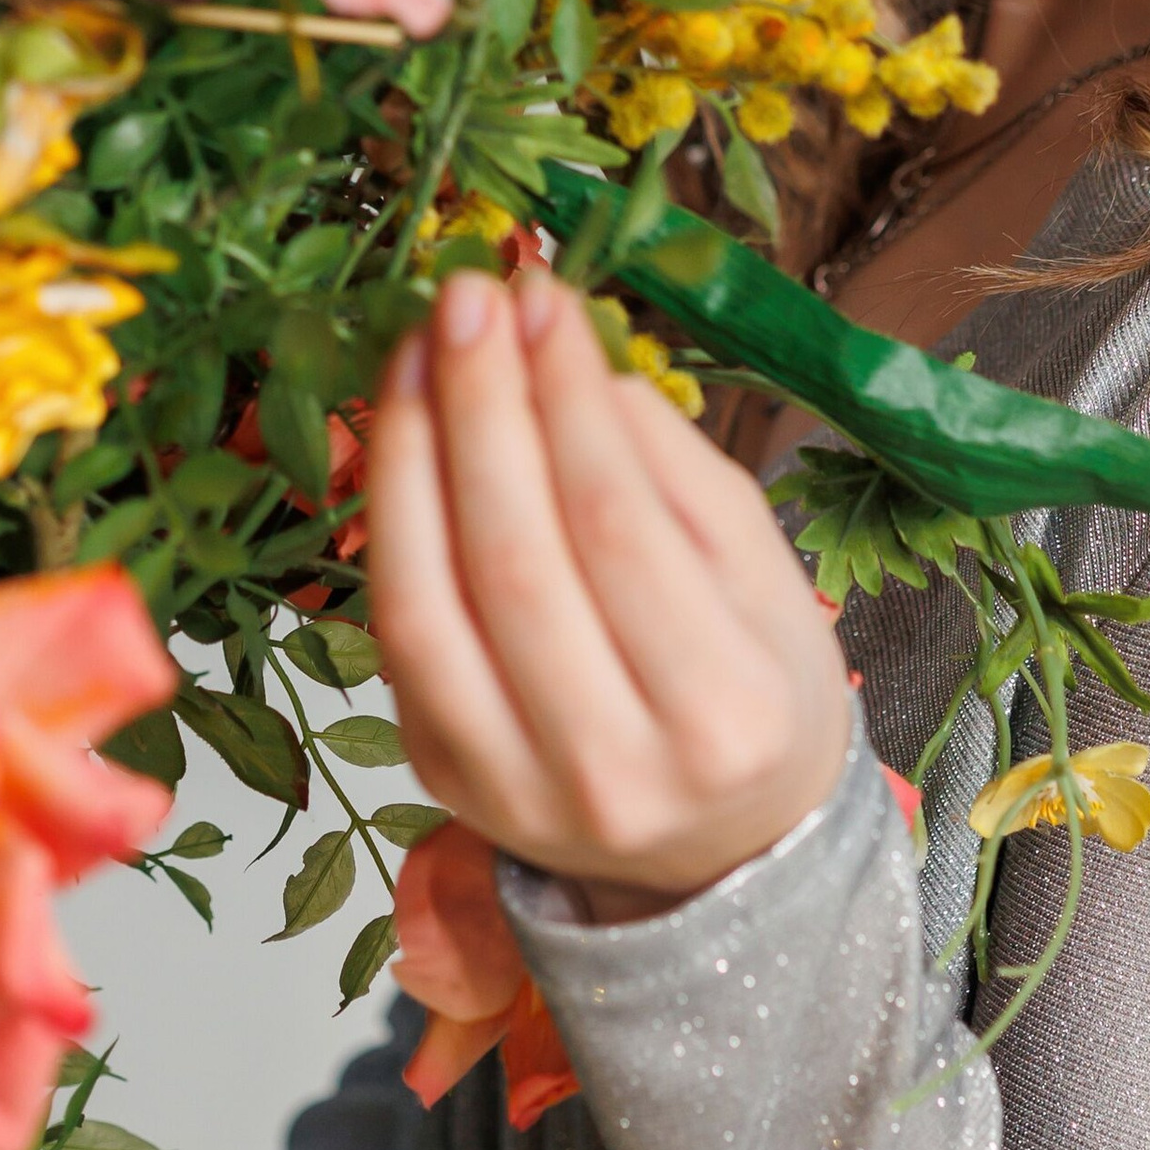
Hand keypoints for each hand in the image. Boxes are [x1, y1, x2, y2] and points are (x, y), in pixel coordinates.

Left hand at [365, 262, 854, 915]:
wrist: (725, 854)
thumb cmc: (757, 689)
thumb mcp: (763, 575)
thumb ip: (673, 470)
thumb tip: (570, 356)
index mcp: (722, 712)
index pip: (618, 524)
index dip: (565, 397)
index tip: (541, 295)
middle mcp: (614, 769)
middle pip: (515, 557)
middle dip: (480, 404)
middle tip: (464, 295)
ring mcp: (516, 792)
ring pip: (426, 605)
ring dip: (408, 456)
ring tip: (415, 351)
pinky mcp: (446, 786)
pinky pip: (394, 643)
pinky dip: (386, 530)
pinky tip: (400, 442)